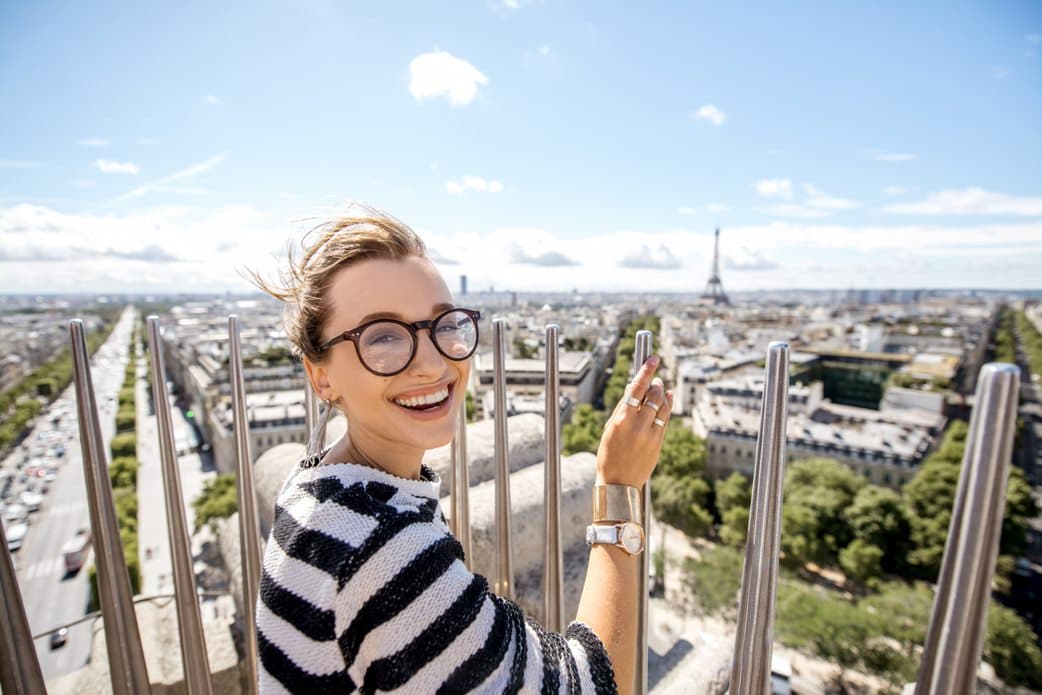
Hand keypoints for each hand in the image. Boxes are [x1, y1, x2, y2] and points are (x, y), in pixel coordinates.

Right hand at [595, 356, 671, 487]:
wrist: (618, 483)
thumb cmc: (609, 454)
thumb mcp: (610, 429)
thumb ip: (622, 409)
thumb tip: (632, 389)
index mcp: (621, 420)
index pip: (636, 389)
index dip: (646, 371)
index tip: (653, 359)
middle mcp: (638, 425)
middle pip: (653, 396)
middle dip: (656, 383)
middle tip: (656, 378)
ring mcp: (650, 435)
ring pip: (663, 406)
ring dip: (663, 394)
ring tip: (661, 387)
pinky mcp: (659, 443)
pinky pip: (666, 419)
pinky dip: (668, 406)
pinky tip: (668, 399)